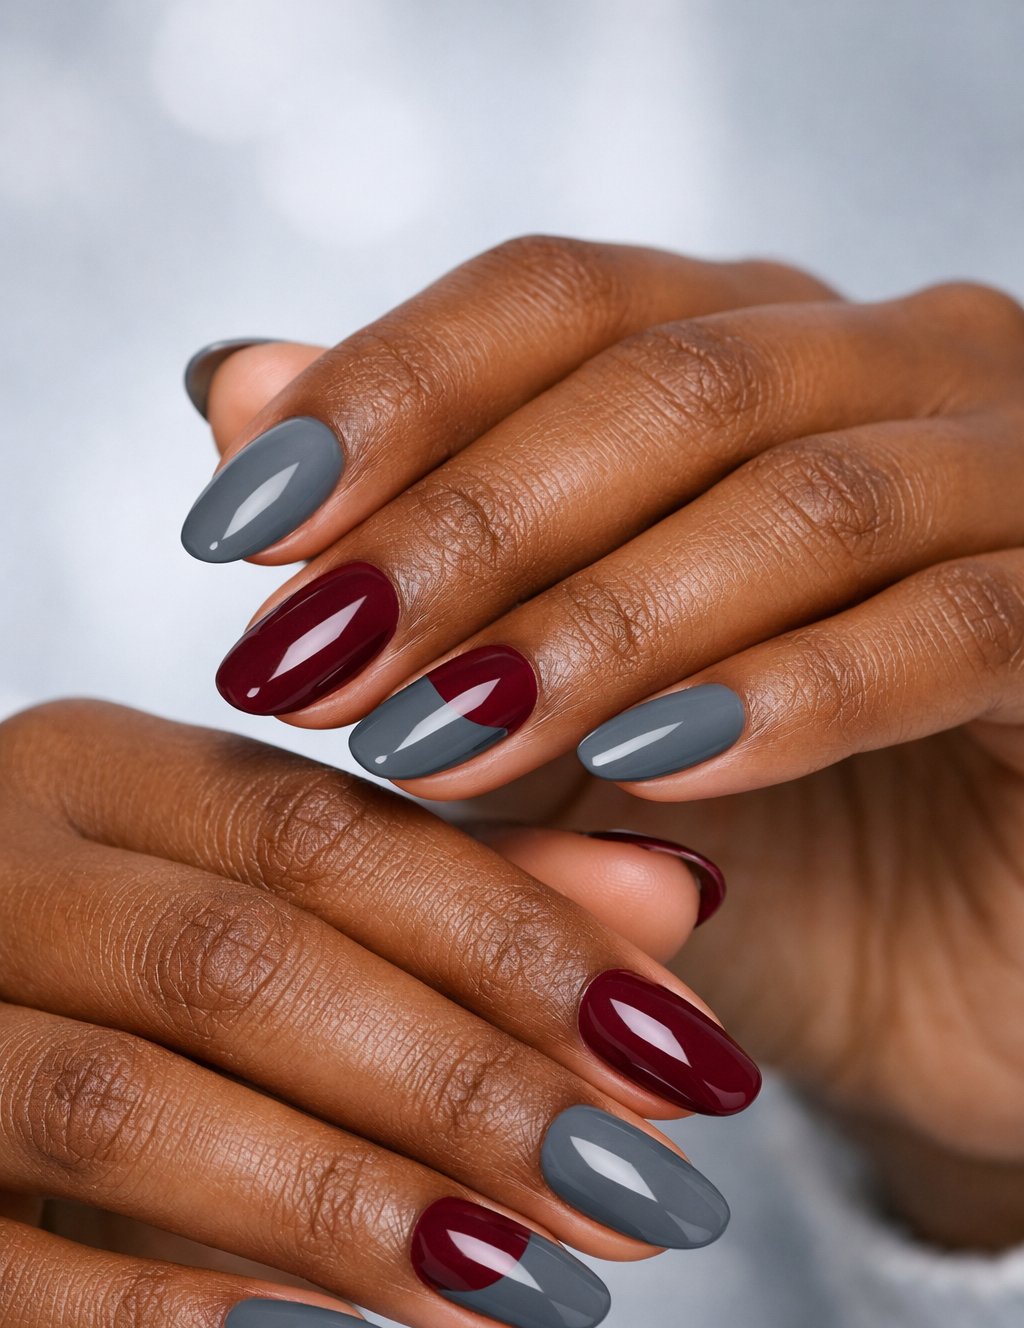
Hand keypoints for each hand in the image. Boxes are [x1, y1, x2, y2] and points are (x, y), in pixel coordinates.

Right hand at [0, 698, 747, 1327]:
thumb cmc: (151, 1050)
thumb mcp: (297, 960)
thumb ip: (463, 913)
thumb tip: (677, 899)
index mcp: (93, 777)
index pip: (329, 830)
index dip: (525, 941)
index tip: (688, 1052)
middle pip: (239, 960)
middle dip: (464, 1086)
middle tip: (643, 1193)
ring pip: (123, 1106)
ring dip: (352, 1210)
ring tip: (534, 1292)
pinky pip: (0, 1278)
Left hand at [187, 236, 1023, 1246]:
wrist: (943, 987)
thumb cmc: (745, 833)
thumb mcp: (547, 700)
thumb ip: (417, 547)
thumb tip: (231, 385)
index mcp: (761, 351)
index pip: (558, 301)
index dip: (389, 395)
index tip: (235, 529)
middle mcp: (899, 371)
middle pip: (668, 380)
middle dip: (469, 528)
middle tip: (311, 663)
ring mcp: (1018, 485)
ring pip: (805, 497)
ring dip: (601, 621)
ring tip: (440, 738)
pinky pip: (956, 628)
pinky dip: (794, 693)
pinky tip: (653, 764)